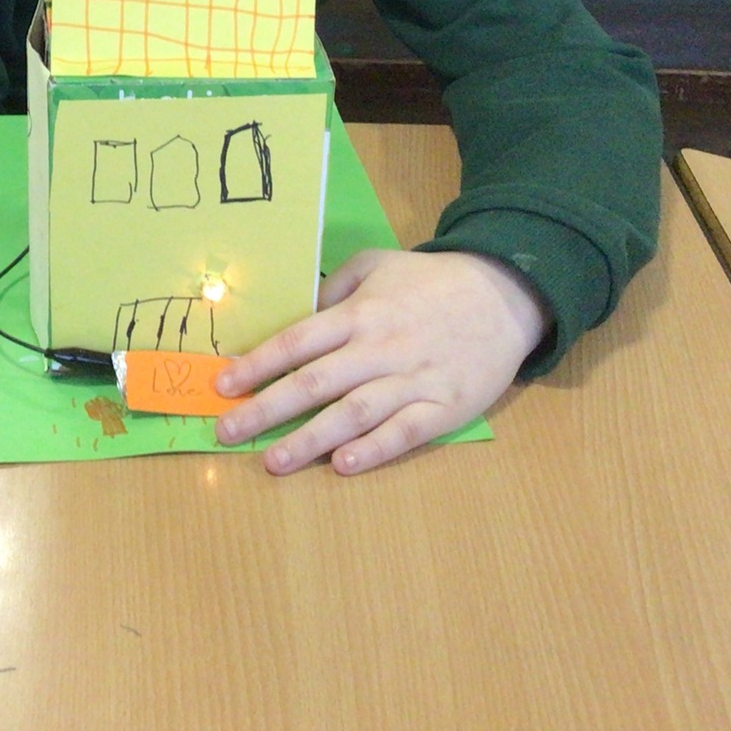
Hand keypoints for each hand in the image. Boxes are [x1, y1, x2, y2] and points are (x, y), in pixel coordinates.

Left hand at [212, 248, 549, 475]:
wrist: (506, 295)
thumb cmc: (431, 282)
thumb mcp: (378, 264)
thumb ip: (335, 287)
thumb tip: (298, 314)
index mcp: (361, 313)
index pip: (299, 340)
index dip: (259, 364)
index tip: (223, 384)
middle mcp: (380, 348)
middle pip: (315, 382)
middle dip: (267, 409)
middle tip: (227, 431)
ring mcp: (413, 380)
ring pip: (353, 414)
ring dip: (310, 440)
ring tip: (273, 461)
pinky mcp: (444, 408)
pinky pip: (404, 433)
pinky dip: (373, 450)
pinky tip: (342, 466)